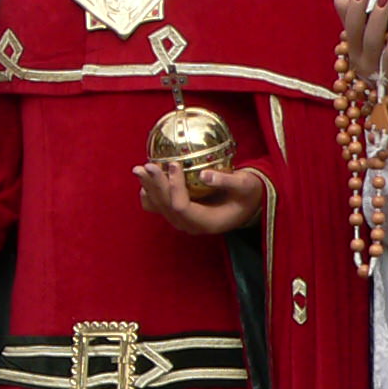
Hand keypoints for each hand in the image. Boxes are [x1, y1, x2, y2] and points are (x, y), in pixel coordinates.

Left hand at [133, 162, 265, 235]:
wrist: (247, 205)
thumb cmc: (248, 194)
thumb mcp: (245, 186)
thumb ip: (227, 181)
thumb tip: (205, 174)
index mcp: (206, 222)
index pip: (182, 207)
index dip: (175, 186)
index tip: (174, 164)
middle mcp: (190, 225)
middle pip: (167, 206)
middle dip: (156, 185)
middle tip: (146, 166)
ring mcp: (182, 220)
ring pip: (160, 206)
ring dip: (149, 187)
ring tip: (139, 170)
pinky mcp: (179, 213)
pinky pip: (160, 206)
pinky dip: (151, 193)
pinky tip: (144, 180)